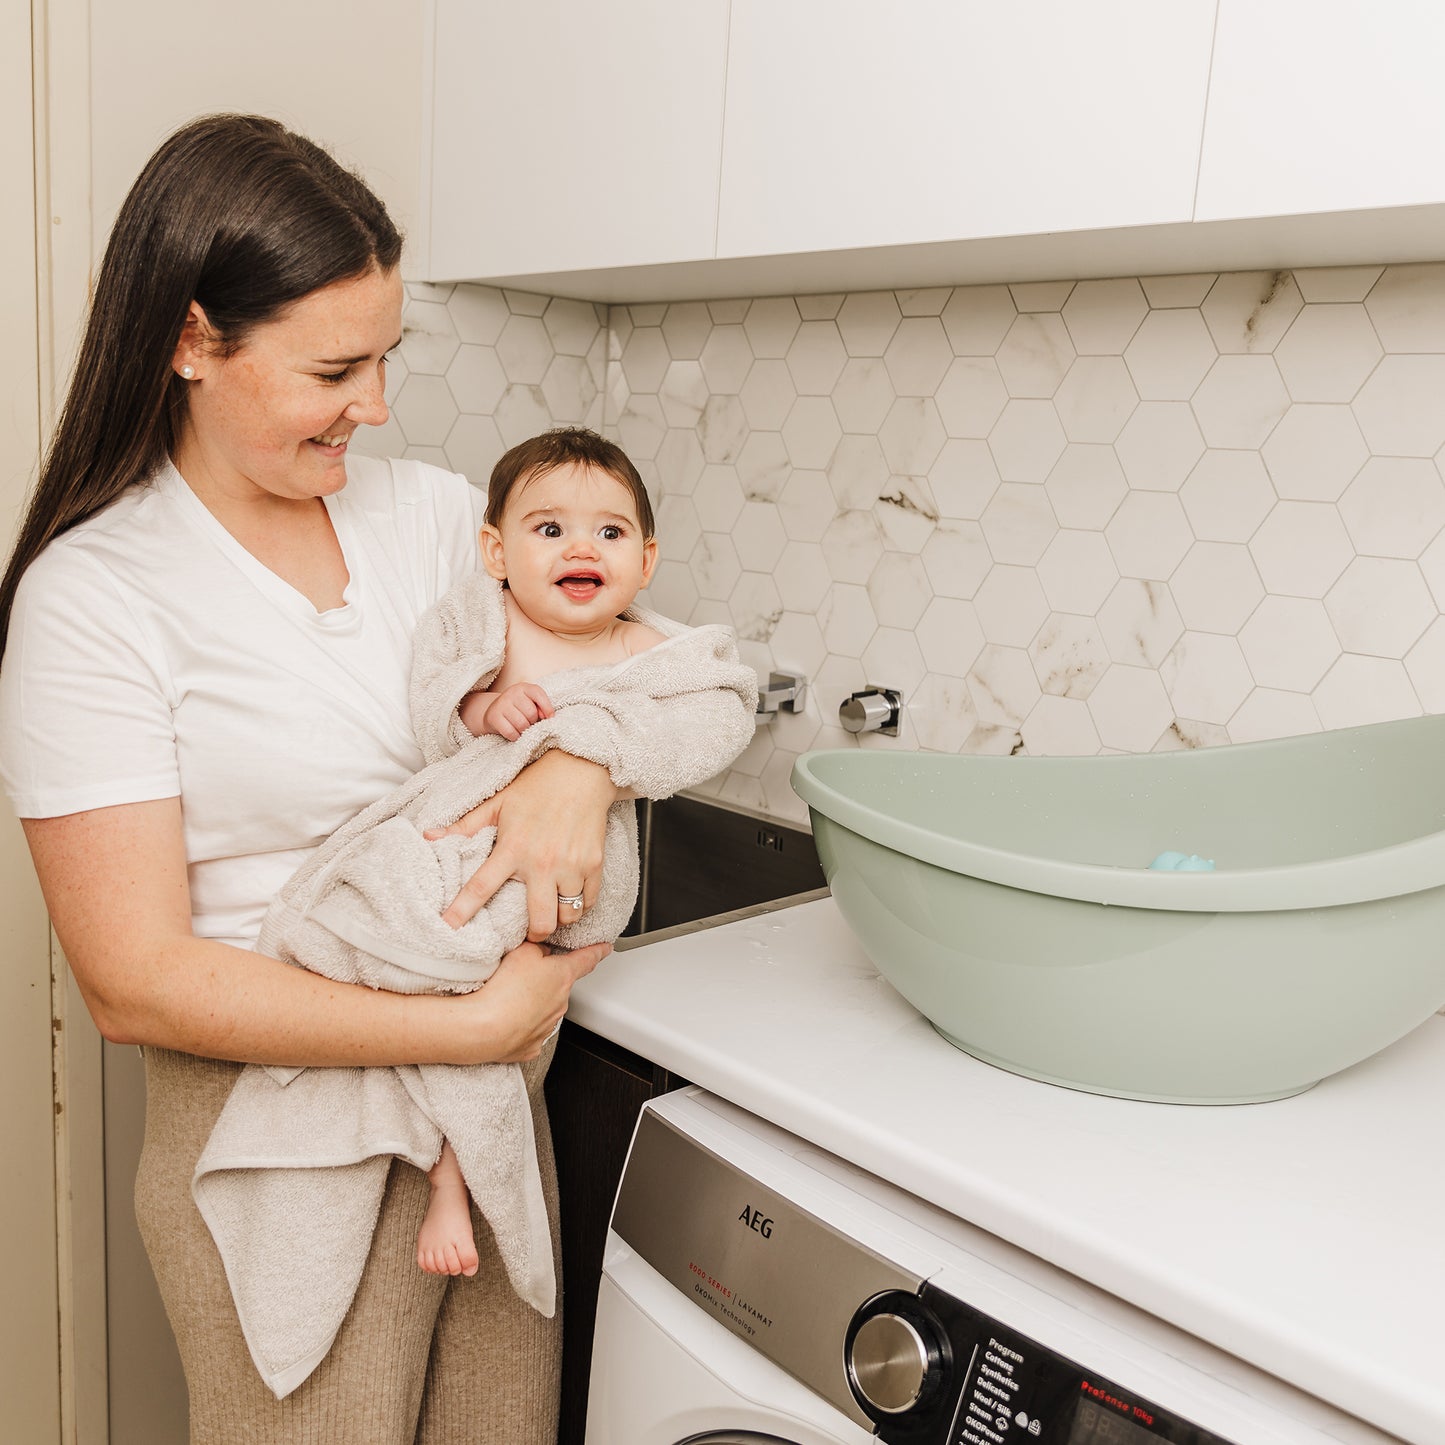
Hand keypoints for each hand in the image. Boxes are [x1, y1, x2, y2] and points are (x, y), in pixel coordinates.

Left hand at [425, 750, 616, 937]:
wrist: (581, 769)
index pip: (481, 887)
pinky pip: (589, 901)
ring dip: (558, 919)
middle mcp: (543, 861)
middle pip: (539, 921)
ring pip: (567, 916)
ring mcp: (572, 865)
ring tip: (552, 911)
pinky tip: (572, 897)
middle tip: (529, 931)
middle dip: (532, 934)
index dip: (463, 911)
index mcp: (513, 847)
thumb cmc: (538, 785)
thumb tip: (428, 836)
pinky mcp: (594, 864)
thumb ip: (465, 826)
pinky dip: (581, 905)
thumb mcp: (497, 803)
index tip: (450, 929)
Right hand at [460, 937, 610, 1061]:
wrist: (483, 1028)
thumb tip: (543, 953)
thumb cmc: (503, 989)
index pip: (587, 959)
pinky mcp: (531, 1046)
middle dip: (545, 980)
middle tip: (521, 975)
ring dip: (531, 1002)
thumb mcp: (523, 950)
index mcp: (562, 976)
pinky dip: (519, 1024)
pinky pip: (528, 1030)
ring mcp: (548, 1027)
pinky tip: (504, 1018)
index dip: (598, 950)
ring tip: (507, 997)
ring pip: (544, 1008)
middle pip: (558, 985)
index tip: (605, 948)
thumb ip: (539, 948)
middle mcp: (561, 1002)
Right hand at [480, 682, 554, 740]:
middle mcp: (511, 693)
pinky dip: (515, 737)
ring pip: (521, 724)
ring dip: (525, 731)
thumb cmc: (518, 708)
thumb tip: (549, 716)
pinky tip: (514, 733)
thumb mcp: (531, 702)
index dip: (547, 708)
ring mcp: (501, 704)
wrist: (494, 711)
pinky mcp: (493, 717)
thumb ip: (542, 706)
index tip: (549, 717)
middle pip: (531, 713)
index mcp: (524, 687)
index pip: (539, 695)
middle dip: (533, 722)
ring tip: (522, 728)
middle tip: (529, 722)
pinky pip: (510, 732)